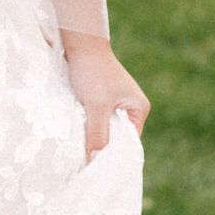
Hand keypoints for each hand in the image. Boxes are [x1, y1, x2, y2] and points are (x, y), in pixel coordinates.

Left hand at [59, 34, 150, 160]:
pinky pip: (95, 120)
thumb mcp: (96, 106)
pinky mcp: (100, 99)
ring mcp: (115, 103)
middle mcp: (130, 108)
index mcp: (138, 109)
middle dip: (102, 146)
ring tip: (80, 150)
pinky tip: (76, 134)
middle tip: (86, 163)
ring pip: (104, 129)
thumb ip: (98, 134)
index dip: (114, 155)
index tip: (98, 170)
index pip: (128, 142)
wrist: (79, 44)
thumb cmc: (93, 72)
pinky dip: (87, 125)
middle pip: (116, 137)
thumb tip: (96, 161)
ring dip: (93, 135)